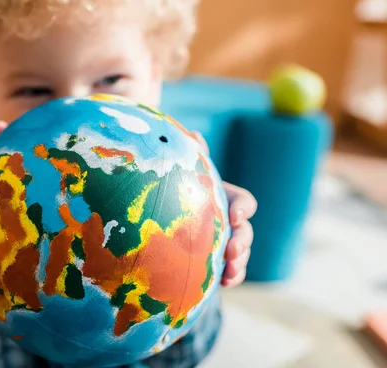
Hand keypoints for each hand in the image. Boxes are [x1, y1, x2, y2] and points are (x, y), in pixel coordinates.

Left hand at [191, 131, 256, 287]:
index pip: (245, 202)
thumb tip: (192, 134)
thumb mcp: (189, 177)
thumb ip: (195, 159)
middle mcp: (232, 222)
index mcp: (227, 199)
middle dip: (244, 240)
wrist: (169, 224)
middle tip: (232, 250)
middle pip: (247, 231)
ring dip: (241, 262)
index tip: (234, 216)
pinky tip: (225, 283)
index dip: (243, 209)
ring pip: (243, 253)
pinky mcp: (221, 263)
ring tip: (230, 270)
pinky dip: (233, 277)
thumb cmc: (182, 194)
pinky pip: (234, 271)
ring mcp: (229, 243)